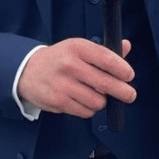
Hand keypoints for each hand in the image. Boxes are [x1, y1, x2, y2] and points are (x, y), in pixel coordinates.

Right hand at [17, 37, 135, 117]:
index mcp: (77, 47)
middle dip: (123, 91)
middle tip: (130, 94)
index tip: (130, 75)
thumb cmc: (59, 58)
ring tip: (98, 94)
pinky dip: (90, 109)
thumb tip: (126, 46)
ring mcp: (63, 85)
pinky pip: (86, 112)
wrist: (28, 71)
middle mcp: (70, 65)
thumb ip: (103, 50)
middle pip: (105, 83)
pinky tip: (85, 100)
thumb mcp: (79, 47)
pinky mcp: (58, 102)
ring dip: (102, 101)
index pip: (106, 59)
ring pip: (97, 101)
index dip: (122, 69)